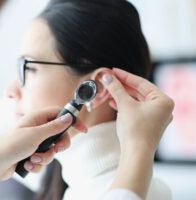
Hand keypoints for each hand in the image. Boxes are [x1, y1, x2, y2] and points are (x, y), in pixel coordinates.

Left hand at [0, 107, 86, 195]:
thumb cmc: (10, 145)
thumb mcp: (35, 135)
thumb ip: (54, 127)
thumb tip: (68, 117)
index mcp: (36, 119)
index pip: (59, 114)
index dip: (72, 120)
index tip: (82, 129)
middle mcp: (36, 129)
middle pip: (58, 135)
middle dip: (58, 146)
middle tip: (55, 149)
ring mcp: (33, 143)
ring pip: (51, 150)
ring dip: (45, 157)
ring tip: (33, 159)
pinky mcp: (30, 155)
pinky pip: (42, 160)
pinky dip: (37, 164)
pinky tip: (27, 165)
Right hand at [101, 68, 173, 198]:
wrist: (136, 154)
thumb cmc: (135, 129)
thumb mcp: (125, 105)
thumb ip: (116, 88)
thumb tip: (107, 76)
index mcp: (163, 100)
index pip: (141, 83)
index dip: (125, 76)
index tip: (112, 71)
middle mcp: (163, 108)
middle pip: (139, 91)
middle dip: (122, 86)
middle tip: (109, 79)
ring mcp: (156, 116)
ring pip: (136, 100)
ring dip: (121, 95)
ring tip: (108, 90)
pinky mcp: (148, 124)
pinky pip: (136, 109)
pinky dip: (125, 105)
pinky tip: (113, 102)